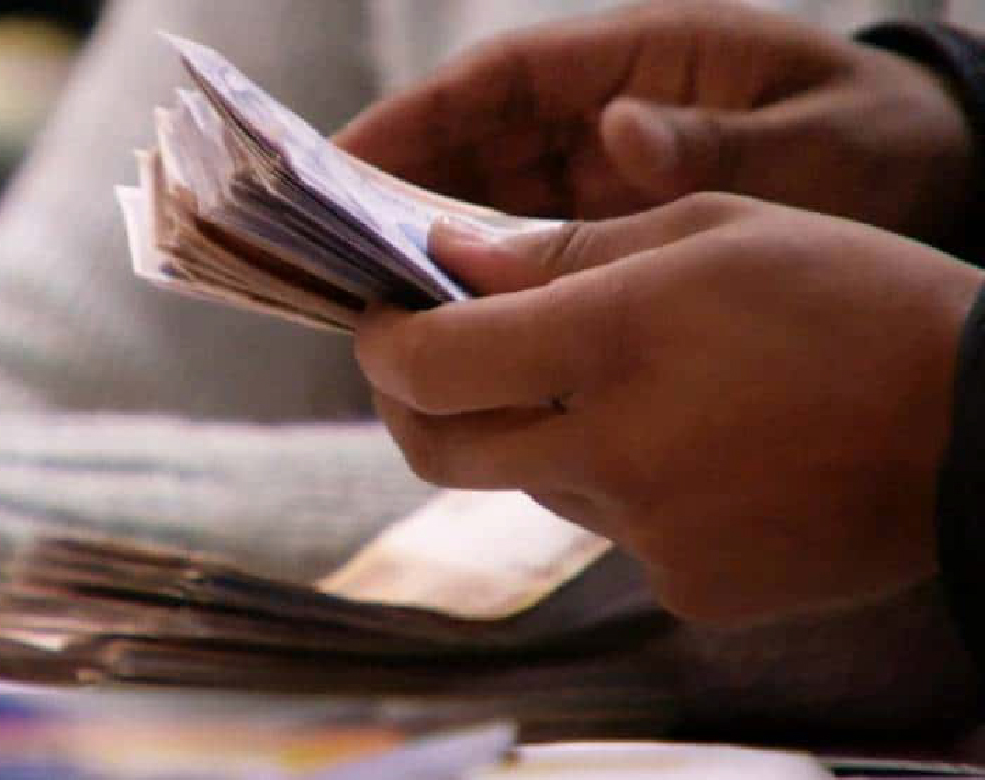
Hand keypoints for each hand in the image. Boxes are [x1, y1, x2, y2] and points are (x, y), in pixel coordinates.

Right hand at [338, 0, 972, 247]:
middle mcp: (605, 113)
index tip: (340, 161)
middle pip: (476, 144)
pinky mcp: (617, 230)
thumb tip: (620, 135)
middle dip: (400, 191)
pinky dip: (493, 285)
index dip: (415, 115)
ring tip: (374, 304)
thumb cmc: (881, 141)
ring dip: (434, 247)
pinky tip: (460, 331)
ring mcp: (607, 174)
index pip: (502, 79)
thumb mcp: (815, 139)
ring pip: (493, 202)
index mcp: (640, 57)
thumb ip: (716, 143)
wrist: (931, 181)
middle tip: (333, 255)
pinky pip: (535, 252)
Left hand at [355, 193, 984, 624]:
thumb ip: (565, 253)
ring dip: (533, 434)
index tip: (381, 319)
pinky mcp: (686, 590)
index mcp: (616, 342)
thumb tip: (453, 263)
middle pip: (437, 449)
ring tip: (616, 386)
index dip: (382, 342)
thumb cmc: (856, 302)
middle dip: (409, 402)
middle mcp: (615, 452)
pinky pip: (610, 530)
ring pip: (530, 483)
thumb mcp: (712, 231)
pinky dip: (618, 484)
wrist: (982, 430)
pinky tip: (691, 449)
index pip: (429, 363)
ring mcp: (648, 536)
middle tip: (427, 358)